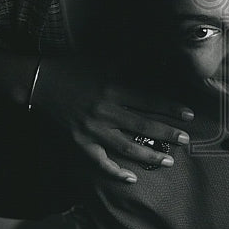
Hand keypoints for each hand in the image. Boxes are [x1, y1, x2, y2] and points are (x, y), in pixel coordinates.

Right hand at [31, 56, 193, 182]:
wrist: (39, 83)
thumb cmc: (72, 68)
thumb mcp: (101, 59)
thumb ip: (128, 59)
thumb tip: (154, 50)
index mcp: (112, 88)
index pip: (148, 100)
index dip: (170, 108)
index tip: (189, 115)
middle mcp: (105, 111)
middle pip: (142, 125)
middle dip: (167, 133)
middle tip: (186, 140)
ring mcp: (92, 130)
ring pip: (126, 147)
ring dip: (149, 155)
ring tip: (169, 161)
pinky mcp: (79, 143)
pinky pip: (99, 162)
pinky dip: (115, 172)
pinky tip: (131, 178)